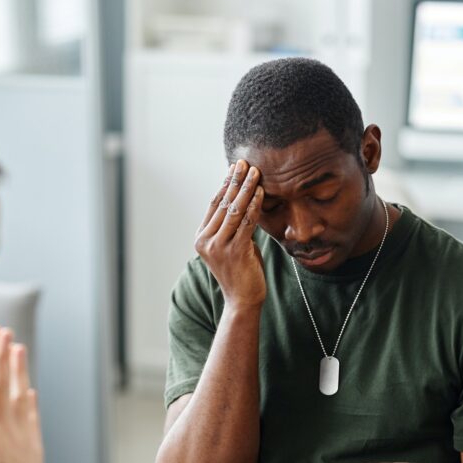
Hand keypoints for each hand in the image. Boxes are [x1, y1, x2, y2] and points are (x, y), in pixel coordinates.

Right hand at [194, 160, 265, 309]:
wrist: (243, 300)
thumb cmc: (241, 271)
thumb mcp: (232, 244)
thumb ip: (233, 225)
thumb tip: (244, 199)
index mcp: (201, 238)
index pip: (214, 204)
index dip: (225, 184)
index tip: (235, 167)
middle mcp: (206, 241)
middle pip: (223, 203)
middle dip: (235, 181)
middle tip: (245, 162)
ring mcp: (218, 246)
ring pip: (234, 210)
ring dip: (246, 188)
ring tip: (255, 172)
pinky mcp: (234, 251)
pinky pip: (246, 222)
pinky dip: (254, 205)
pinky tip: (261, 192)